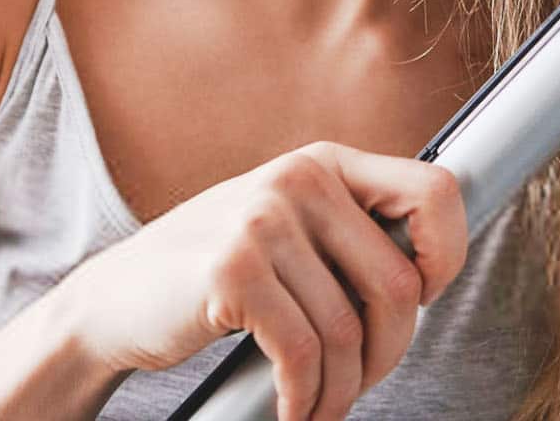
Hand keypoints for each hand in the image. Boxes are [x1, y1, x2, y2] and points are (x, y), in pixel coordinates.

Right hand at [52, 141, 467, 420]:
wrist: (112, 301)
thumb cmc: (212, 276)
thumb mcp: (286, 230)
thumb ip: (347, 236)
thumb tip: (429, 277)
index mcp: (324, 163)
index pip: (436, 190)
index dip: (447, 255)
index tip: (419, 300)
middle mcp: (298, 179)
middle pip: (398, 284)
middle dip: (388, 354)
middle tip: (358, 383)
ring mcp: (262, 221)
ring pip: (349, 332)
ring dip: (341, 390)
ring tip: (320, 405)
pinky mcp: (233, 272)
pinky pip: (303, 354)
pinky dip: (305, 398)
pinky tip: (293, 410)